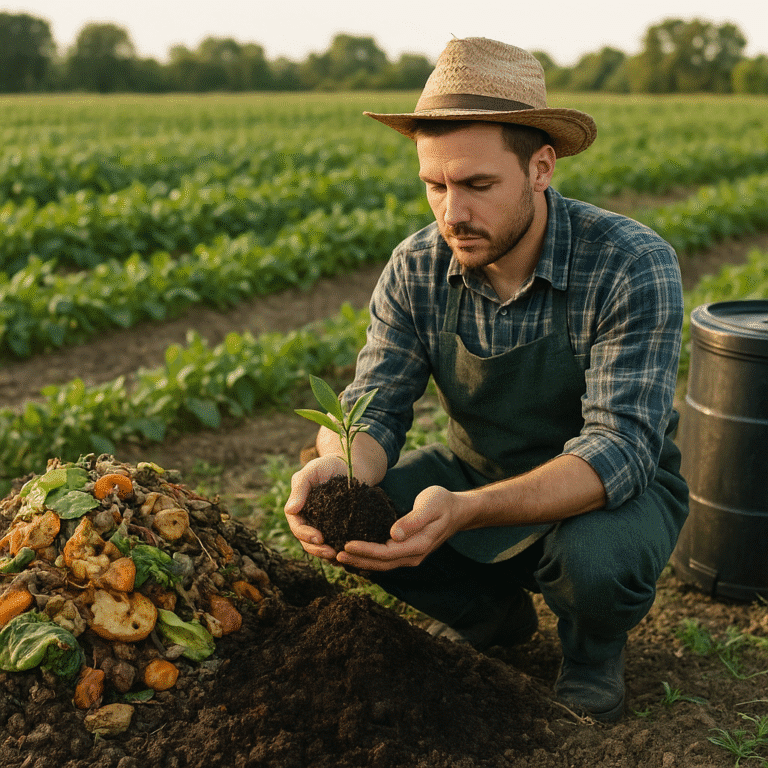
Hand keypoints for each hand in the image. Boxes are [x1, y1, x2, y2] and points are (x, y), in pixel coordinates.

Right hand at [284, 455, 347, 560]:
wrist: (351, 464)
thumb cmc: (328, 464)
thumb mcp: (312, 471)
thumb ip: (300, 488)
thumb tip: (291, 510)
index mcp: (299, 508)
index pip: (297, 527)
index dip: (305, 535)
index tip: (319, 538)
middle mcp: (309, 519)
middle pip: (307, 541)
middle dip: (317, 549)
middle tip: (331, 553)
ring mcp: (323, 525)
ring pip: (321, 546)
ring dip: (327, 554)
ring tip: (340, 557)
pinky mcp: (339, 527)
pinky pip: (336, 542)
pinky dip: (341, 550)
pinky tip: (350, 554)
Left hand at [337, 485, 465, 570]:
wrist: (457, 511)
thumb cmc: (442, 503)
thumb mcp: (430, 505)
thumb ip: (413, 520)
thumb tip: (394, 534)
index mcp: (419, 545)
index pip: (387, 553)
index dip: (366, 551)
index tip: (347, 544)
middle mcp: (414, 556)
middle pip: (381, 563)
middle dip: (358, 560)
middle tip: (335, 554)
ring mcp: (411, 556)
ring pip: (382, 564)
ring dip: (361, 562)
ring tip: (339, 557)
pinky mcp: (407, 552)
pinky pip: (385, 559)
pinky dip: (368, 559)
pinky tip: (355, 553)